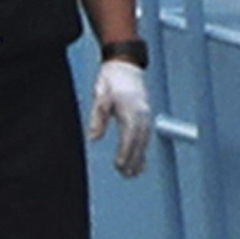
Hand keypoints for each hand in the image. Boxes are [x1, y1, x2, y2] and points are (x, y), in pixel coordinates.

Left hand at [88, 55, 153, 177]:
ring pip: (144, 140)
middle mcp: (142, 114)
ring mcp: (146, 114)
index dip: (125, 153)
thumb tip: (93, 138)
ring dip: (139, 157)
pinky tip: (140, 160)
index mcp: (131, 111)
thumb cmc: (111, 79)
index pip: (129, 137)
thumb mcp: (100, 95)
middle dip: (133, 159)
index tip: (119, 166)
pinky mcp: (145, 114)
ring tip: (133, 173)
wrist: (125, 63)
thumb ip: (98, 117)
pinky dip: (143, 149)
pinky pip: (146, 136)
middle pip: (139, 142)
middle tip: (126, 174)